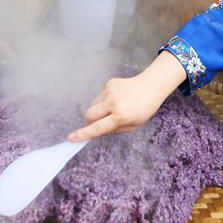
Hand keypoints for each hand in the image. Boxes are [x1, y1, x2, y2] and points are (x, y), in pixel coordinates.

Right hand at [67, 50, 186, 141]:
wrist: (151, 86)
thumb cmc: (144, 109)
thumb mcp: (133, 126)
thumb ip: (114, 130)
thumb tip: (97, 130)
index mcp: (121, 116)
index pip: (98, 127)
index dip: (83, 134)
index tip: (71, 138)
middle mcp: (114, 103)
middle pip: (89, 115)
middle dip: (89, 121)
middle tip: (99, 122)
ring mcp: (110, 91)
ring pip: (92, 105)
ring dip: (98, 110)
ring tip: (113, 108)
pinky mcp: (109, 83)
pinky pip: (99, 96)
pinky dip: (104, 101)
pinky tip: (117, 99)